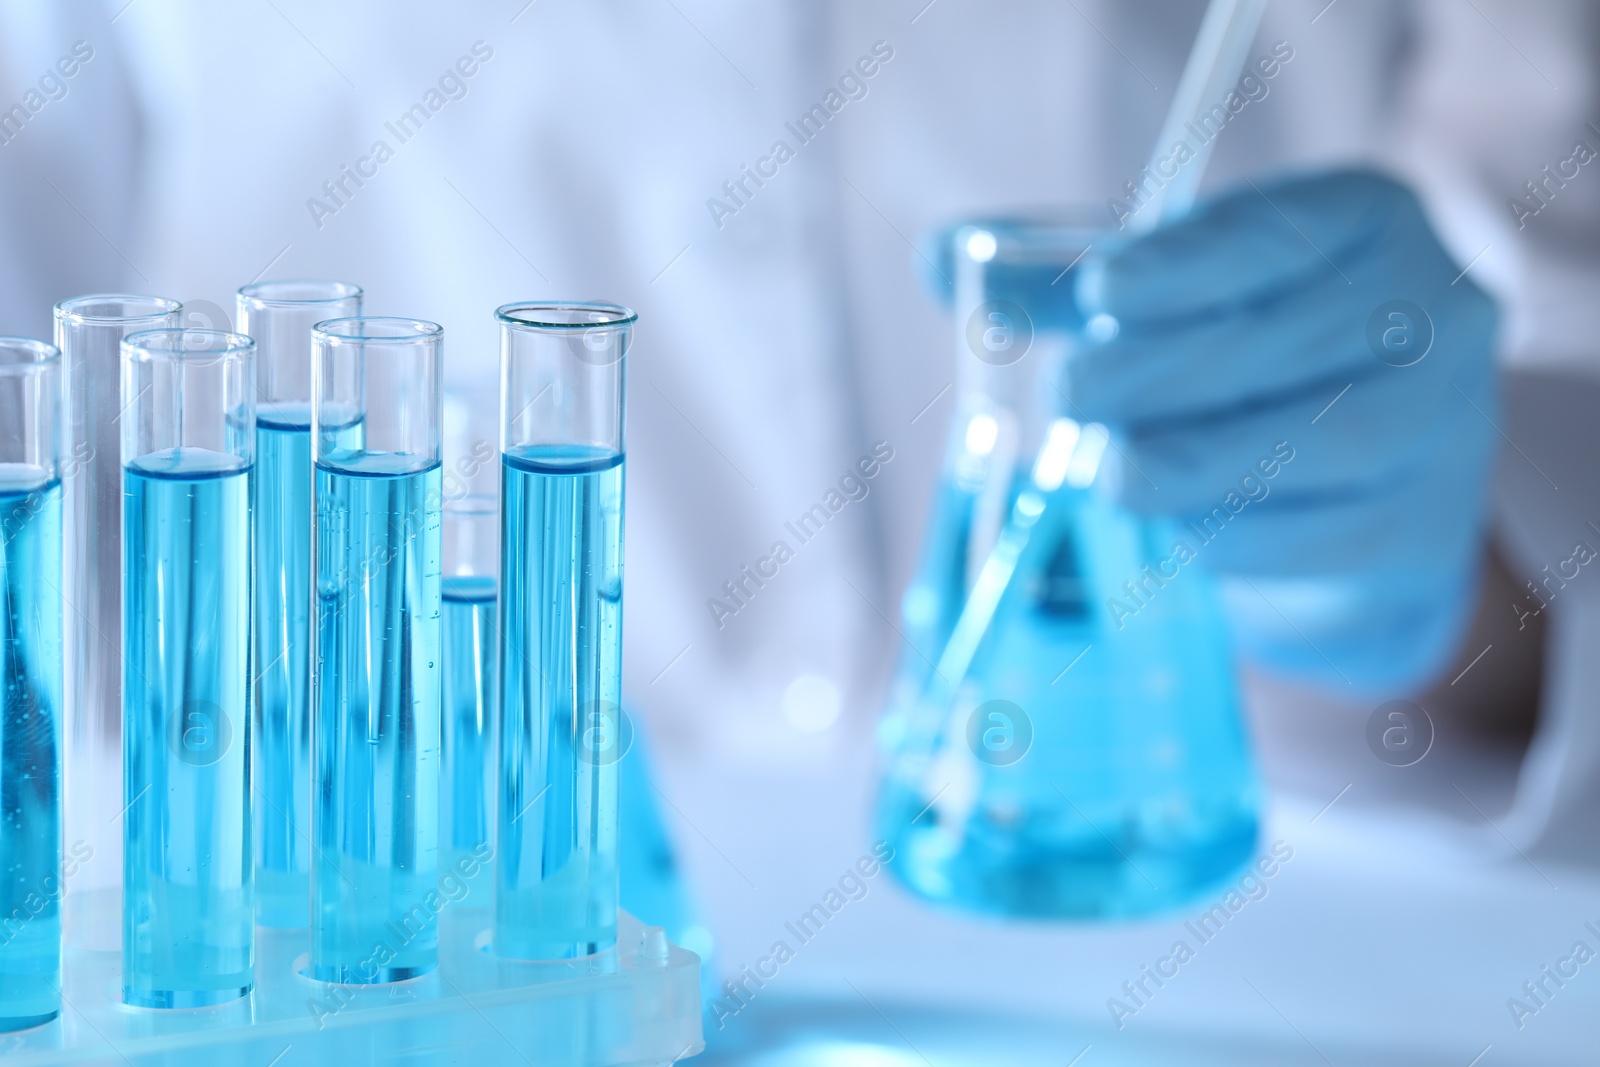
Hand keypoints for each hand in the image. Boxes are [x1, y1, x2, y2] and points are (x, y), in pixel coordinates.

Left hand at [1063, 169, 1498, 693]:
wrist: (1359, 495)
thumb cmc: (1244, 369)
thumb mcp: (1163, 300)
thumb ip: (1058, 276)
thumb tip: (937, 258)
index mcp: (1363, 223)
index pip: (1273, 235)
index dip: (1181, 268)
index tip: (1097, 296)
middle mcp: (1430, 313)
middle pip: (1284, 343)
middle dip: (1159, 374)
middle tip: (1071, 397)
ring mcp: (1444, 425)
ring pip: (1304, 446)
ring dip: (1186, 465)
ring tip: (1116, 476)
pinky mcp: (1420, 533)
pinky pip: (1309, 539)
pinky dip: (1223, 537)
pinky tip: (1175, 528)